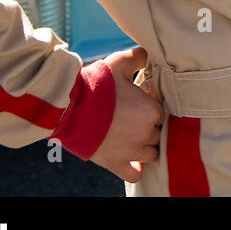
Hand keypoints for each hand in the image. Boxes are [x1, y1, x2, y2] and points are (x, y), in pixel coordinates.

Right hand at [88, 46, 163, 182]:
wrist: (68, 107)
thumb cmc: (96, 84)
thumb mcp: (120, 63)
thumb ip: (140, 57)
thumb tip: (148, 55)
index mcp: (151, 110)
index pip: (162, 112)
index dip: (152, 108)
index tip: (140, 105)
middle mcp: (146, 132)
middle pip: (158, 132)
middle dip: (149, 126)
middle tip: (133, 119)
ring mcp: (132, 150)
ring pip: (152, 153)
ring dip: (145, 146)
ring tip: (133, 137)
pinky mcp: (115, 163)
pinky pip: (135, 174)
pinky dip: (135, 168)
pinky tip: (132, 160)